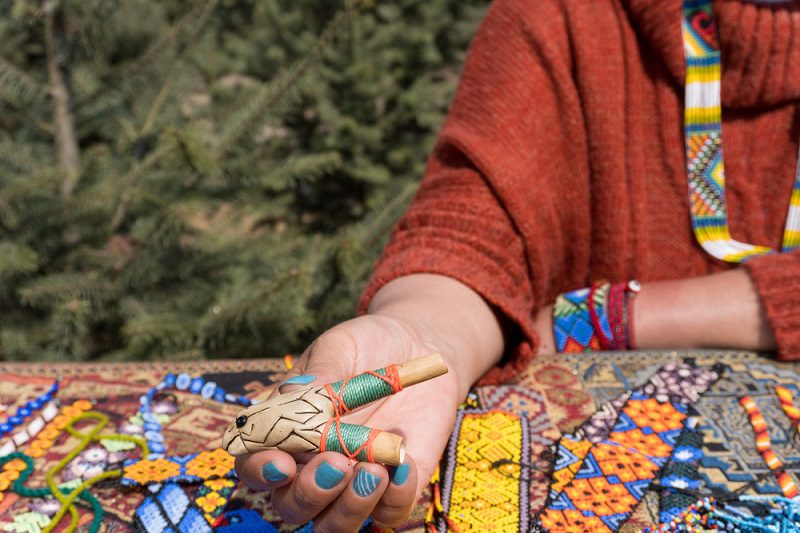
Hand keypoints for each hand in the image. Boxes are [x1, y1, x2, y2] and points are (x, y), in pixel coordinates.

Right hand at [234, 314, 463, 530]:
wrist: (416, 344)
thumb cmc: (365, 345)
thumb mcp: (340, 347)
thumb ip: (321, 370)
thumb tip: (296, 391)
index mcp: (284, 431)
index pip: (254, 464)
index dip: (260, 471)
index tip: (282, 463)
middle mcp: (311, 466)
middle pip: (291, 505)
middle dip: (309, 494)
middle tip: (337, 463)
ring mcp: (351, 482)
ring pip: (333, 525)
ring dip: (348, 508)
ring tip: (374, 472)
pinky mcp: (393, 488)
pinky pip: (388, 514)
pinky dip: (394, 500)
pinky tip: (404, 467)